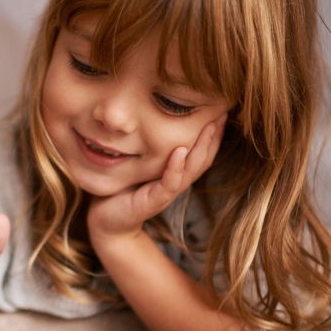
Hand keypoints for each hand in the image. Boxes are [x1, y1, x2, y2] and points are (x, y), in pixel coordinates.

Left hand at [88, 114, 225, 239]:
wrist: (107, 221)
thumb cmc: (123, 189)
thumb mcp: (139, 164)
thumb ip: (150, 147)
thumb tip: (153, 115)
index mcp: (175, 172)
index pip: (200, 151)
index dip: (212, 133)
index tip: (220, 109)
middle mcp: (176, 182)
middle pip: (203, 158)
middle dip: (214, 136)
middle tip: (223, 112)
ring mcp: (167, 192)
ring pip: (192, 169)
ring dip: (202, 147)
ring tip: (210, 126)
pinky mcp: (154, 201)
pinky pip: (170, 183)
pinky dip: (176, 167)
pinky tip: (180, 151)